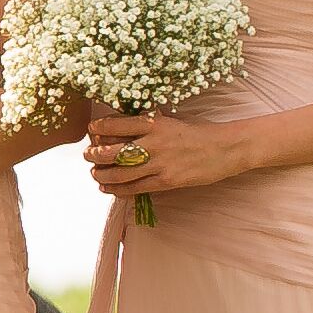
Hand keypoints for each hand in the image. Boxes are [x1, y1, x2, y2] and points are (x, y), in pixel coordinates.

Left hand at [85, 111, 249, 201]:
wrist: (225, 148)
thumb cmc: (194, 134)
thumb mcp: (168, 122)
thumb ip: (145, 127)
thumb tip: (116, 133)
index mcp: (154, 123)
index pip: (117, 124)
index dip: (99, 128)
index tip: (91, 130)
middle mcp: (154, 142)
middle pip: (112, 150)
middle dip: (94, 155)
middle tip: (88, 156)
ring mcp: (160, 163)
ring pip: (120, 172)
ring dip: (102, 174)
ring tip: (95, 174)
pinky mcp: (167, 181)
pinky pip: (136, 188)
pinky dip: (118, 190)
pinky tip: (108, 189)